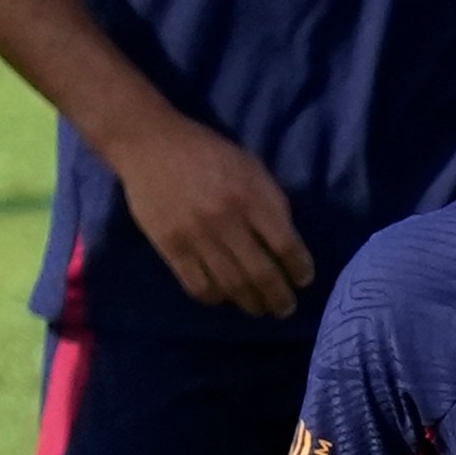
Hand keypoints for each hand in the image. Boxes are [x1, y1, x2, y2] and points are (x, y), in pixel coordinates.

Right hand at [108, 113, 314, 317]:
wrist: (152, 146)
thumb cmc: (207, 152)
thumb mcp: (250, 166)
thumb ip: (269, 201)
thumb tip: (285, 242)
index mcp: (250, 196)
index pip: (284, 244)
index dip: (298, 268)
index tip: (303, 279)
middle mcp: (226, 220)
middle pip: (260, 273)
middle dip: (278, 297)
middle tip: (285, 308)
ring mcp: (196, 237)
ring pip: (231, 286)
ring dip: (250, 303)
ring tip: (258, 309)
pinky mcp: (171, 248)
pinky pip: (198, 286)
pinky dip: (215, 298)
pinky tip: (223, 296)